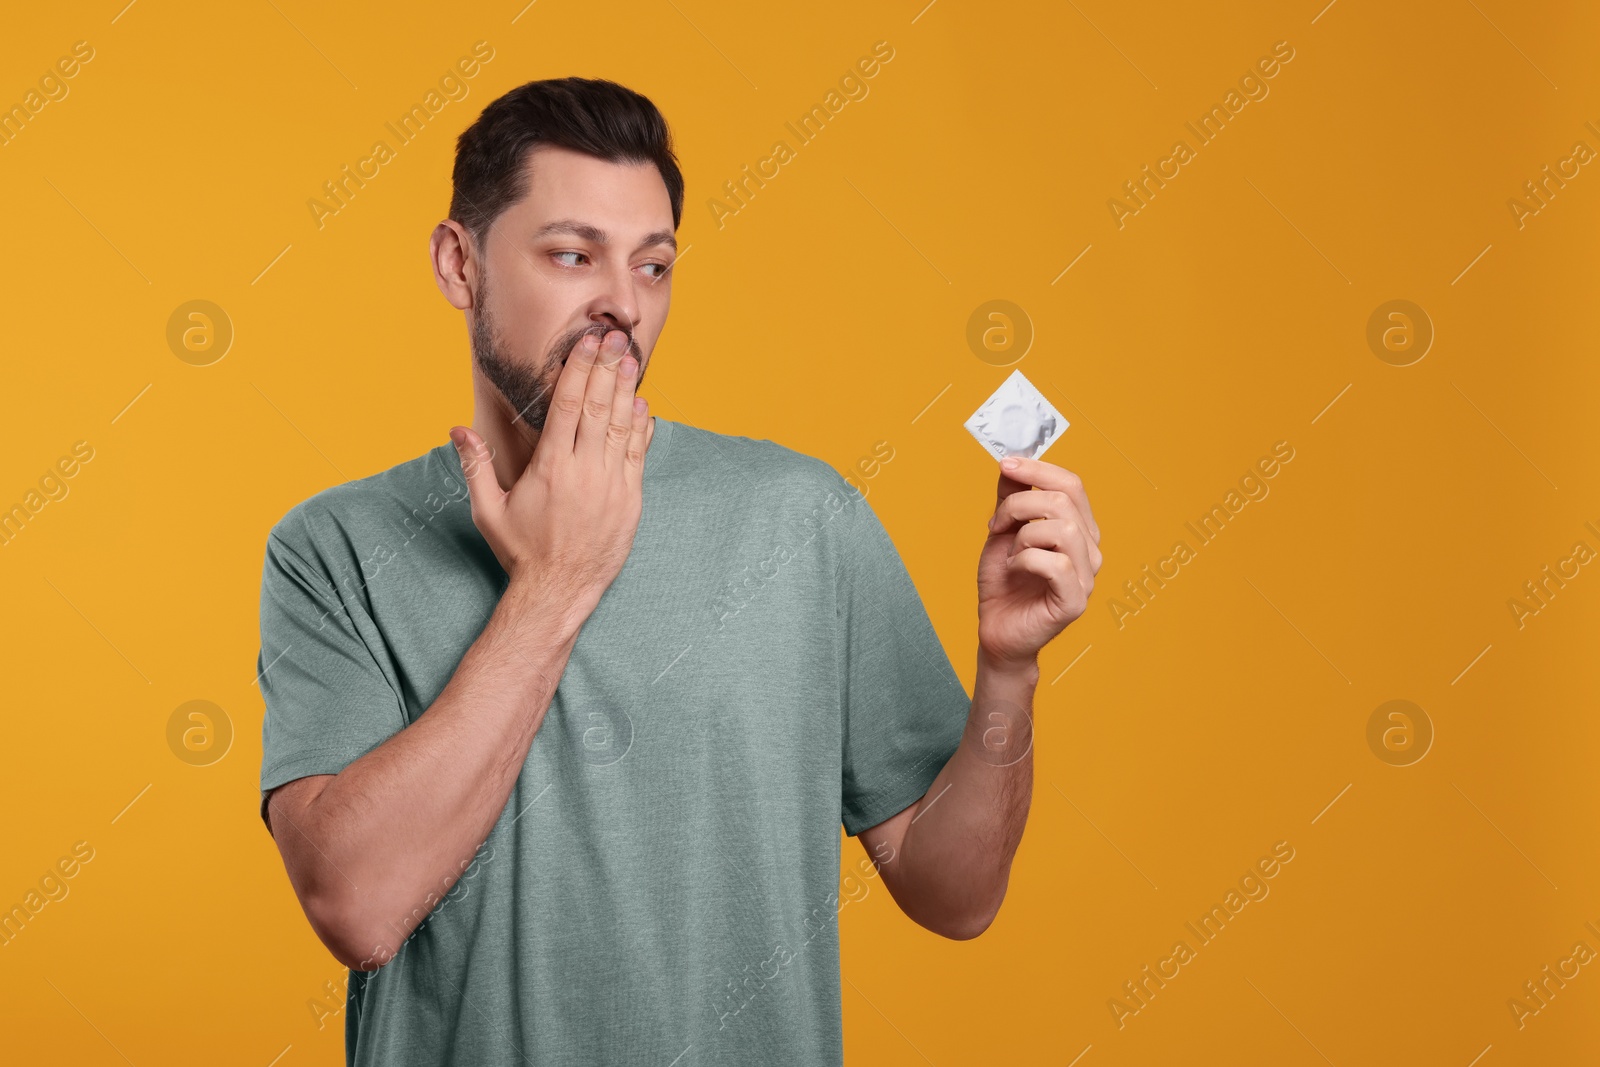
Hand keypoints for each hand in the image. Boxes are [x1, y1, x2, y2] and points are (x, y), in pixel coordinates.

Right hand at [450, 329, 650, 614]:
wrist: (558, 591)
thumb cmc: (520, 551)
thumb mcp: (489, 510)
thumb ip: (475, 466)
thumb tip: (456, 429)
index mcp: (550, 469)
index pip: (567, 406)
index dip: (578, 370)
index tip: (586, 342)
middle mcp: (584, 472)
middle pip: (597, 408)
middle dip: (606, 368)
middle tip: (614, 336)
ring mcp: (611, 486)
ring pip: (621, 427)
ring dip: (626, 390)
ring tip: (629, 358)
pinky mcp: (630, 501)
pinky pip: (638, 455)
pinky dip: (640, 427)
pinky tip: (641, 404)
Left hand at [977, 456, 1101, 669]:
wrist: (997, 629)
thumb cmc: (1004, 583)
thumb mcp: (1002, 531)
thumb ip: (1010, 498)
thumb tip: (1012, 464)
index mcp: (1078, 529)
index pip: (1072, 484)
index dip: (1038, 470)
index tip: (1005, 464)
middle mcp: (1089, 550)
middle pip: (1064, 501)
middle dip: (1020, 504)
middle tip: (996, 524)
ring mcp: (1086, 577)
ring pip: (1063, 529)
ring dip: (1024, 535)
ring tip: (1011, 552)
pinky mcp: (1074, 601)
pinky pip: (1055, 564)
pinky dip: (1026, 560)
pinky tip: (1015, 569)